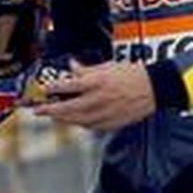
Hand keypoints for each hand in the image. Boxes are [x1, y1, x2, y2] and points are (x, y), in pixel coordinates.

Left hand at [31, 61, 156, 130]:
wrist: (154, 88)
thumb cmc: (132, 75)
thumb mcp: (106, 66)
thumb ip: (86, 69)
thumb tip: (71, 66)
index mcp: (95, 83)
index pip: (66, 86)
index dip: (51, 89)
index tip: (43, 89)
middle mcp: (96, 99)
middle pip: (66, 108)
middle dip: (49, 110)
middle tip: (38, 110)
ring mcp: (103, 113)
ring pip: (75, 120)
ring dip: (62, 119)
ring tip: (53, 116)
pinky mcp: (110, 123)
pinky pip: (89, 126)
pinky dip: (79, 123)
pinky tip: (73, 120)